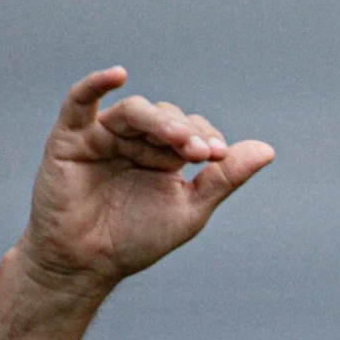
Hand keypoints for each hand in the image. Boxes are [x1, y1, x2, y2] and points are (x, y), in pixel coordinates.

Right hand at [17, 67, 274, 295]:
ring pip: (134, 112)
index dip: (205, 137)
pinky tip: (118, 75)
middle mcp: (135, 139)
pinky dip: (97, 83)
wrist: (86, 264)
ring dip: (160, 122)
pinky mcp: (70, 137)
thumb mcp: (190, 210)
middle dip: (186, 131)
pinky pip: (81, 101)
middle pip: (166, 117)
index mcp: (164, 154)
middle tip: (201, 152)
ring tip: (179, 140)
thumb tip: (268, 150)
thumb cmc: (135, 240)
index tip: (217, 155)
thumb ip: (224, 178)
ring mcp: (103, 134)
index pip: (191, 129)